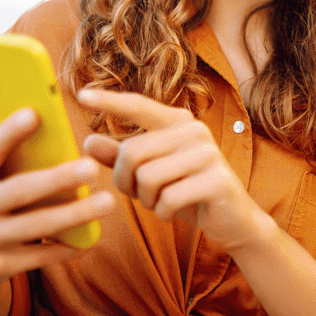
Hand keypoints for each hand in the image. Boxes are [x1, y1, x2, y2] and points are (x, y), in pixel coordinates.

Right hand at [0, 108, 113, 292]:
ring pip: (36, 226)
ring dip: (75, 214)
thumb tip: (56, 134)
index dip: (9, 131)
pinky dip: (64, 247)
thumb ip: (12, 161)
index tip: (34, 113)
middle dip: (59, 179)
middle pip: (20, 190)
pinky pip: (37, 256)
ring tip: (107, 203)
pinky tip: (87, 240)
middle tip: (93, 169)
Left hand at [79, 89, 259, 252]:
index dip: (110, 101)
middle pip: (132, 152)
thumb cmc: (186, 191)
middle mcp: (195, 130)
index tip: (81, 95)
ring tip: (160, 201)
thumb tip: (89, 142)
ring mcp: (208, 153)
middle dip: (126, 180)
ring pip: (147, 177)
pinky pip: (167, 198)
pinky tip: (174, 211)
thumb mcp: (150, 173)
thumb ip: (120, 156)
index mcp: (178, 121)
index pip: (138, 106)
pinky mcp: (217, 180)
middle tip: (138, 194)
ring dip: (146, 199)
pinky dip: (162, 212)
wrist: (234, 220)